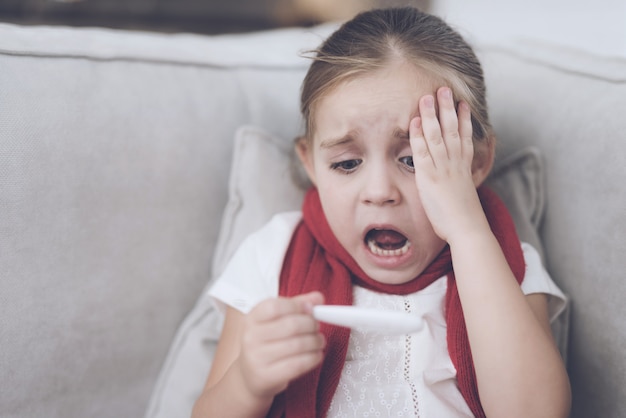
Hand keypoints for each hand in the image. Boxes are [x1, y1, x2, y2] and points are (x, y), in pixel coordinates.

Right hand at [238, 291, 325, 400]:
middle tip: (316, 327)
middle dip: (311, 324)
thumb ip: (296, 305)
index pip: (275, 306)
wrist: (250, 375)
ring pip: (298, 345)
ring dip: (316, 342)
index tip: (310, 309)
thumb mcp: (276, 319)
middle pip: (291, 325)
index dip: (298, 306)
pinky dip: (313, 358)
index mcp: (252, 318)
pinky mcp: (267, 376)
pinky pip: (298, 365)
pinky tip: (316, 355)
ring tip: (319, 341)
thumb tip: (318, 298)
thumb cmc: (266, 343)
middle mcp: (251, 337)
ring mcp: (257, 358)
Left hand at [409, 87, 487, 242]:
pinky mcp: (429, 176)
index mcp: (465, 166)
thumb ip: (465, 181)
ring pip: (437, 135)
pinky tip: (416, 121)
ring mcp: (442, 168)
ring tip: (427, 96)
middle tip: (444, 89)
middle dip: (447, 108)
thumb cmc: (465, 217)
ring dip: (432, 114)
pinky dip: (419, 135)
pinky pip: (422, 151)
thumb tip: (464, 178)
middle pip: (451, 129)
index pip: (464, 136)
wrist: (467, 229)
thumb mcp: (467, 194)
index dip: (463, 118)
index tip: (462, 102)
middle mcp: (455, 163)